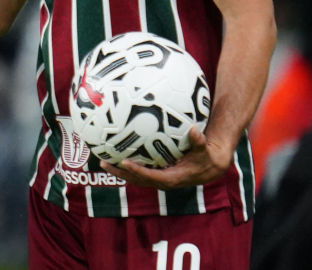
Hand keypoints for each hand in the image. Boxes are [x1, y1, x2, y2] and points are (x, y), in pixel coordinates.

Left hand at [100, 128, 231, 189]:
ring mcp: (158, 179)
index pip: (151, 177)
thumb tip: (194, 130)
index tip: (125, 163)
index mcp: (172, 178)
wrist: (208, 168)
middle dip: (120, 173)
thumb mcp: (204, 151)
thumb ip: (199, 142)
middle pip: (137, 179)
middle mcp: (162, 181)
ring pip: (135, 177)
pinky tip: (114, 157)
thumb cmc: (205, 158)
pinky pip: (138, 172)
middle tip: (104, 163)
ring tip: (102, 161)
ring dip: (119, 171)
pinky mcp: (156, 175)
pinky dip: (126, 167)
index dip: (138, 171)